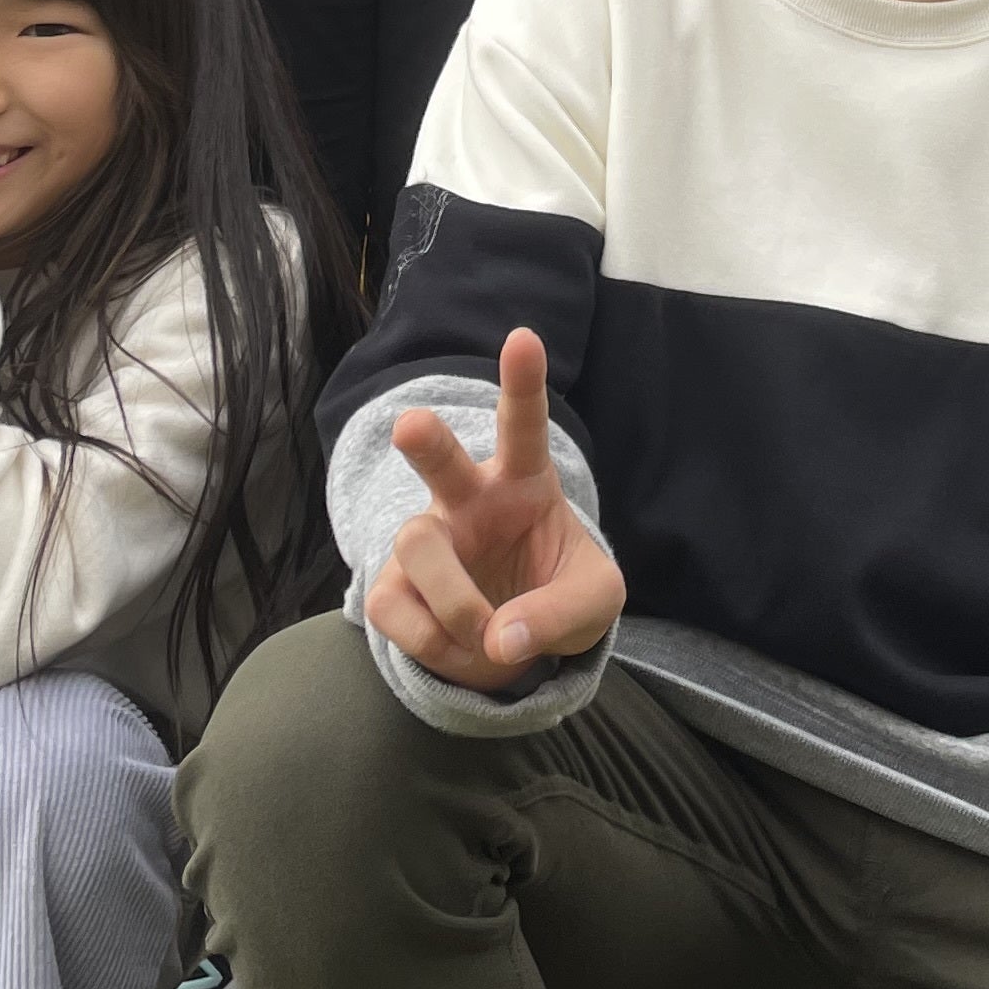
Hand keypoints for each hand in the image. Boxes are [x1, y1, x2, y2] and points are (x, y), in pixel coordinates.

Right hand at [364, 329, 624, 693]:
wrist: (520, 640)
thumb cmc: (561, 594)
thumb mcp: (594, 602)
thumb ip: (561, 614)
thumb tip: (501, 639)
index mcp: (525, 481)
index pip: (525, 424)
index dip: (522, 382)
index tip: (523, 337)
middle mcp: (467, 499)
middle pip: (439, 461)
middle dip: (426, 440)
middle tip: (412, 426)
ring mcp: (426, 539)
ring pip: (416, 546)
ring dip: (457, 604)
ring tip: (489, 640)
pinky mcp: (393, 586)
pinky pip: (394, 610)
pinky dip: (433, 645)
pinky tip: (460, 651)